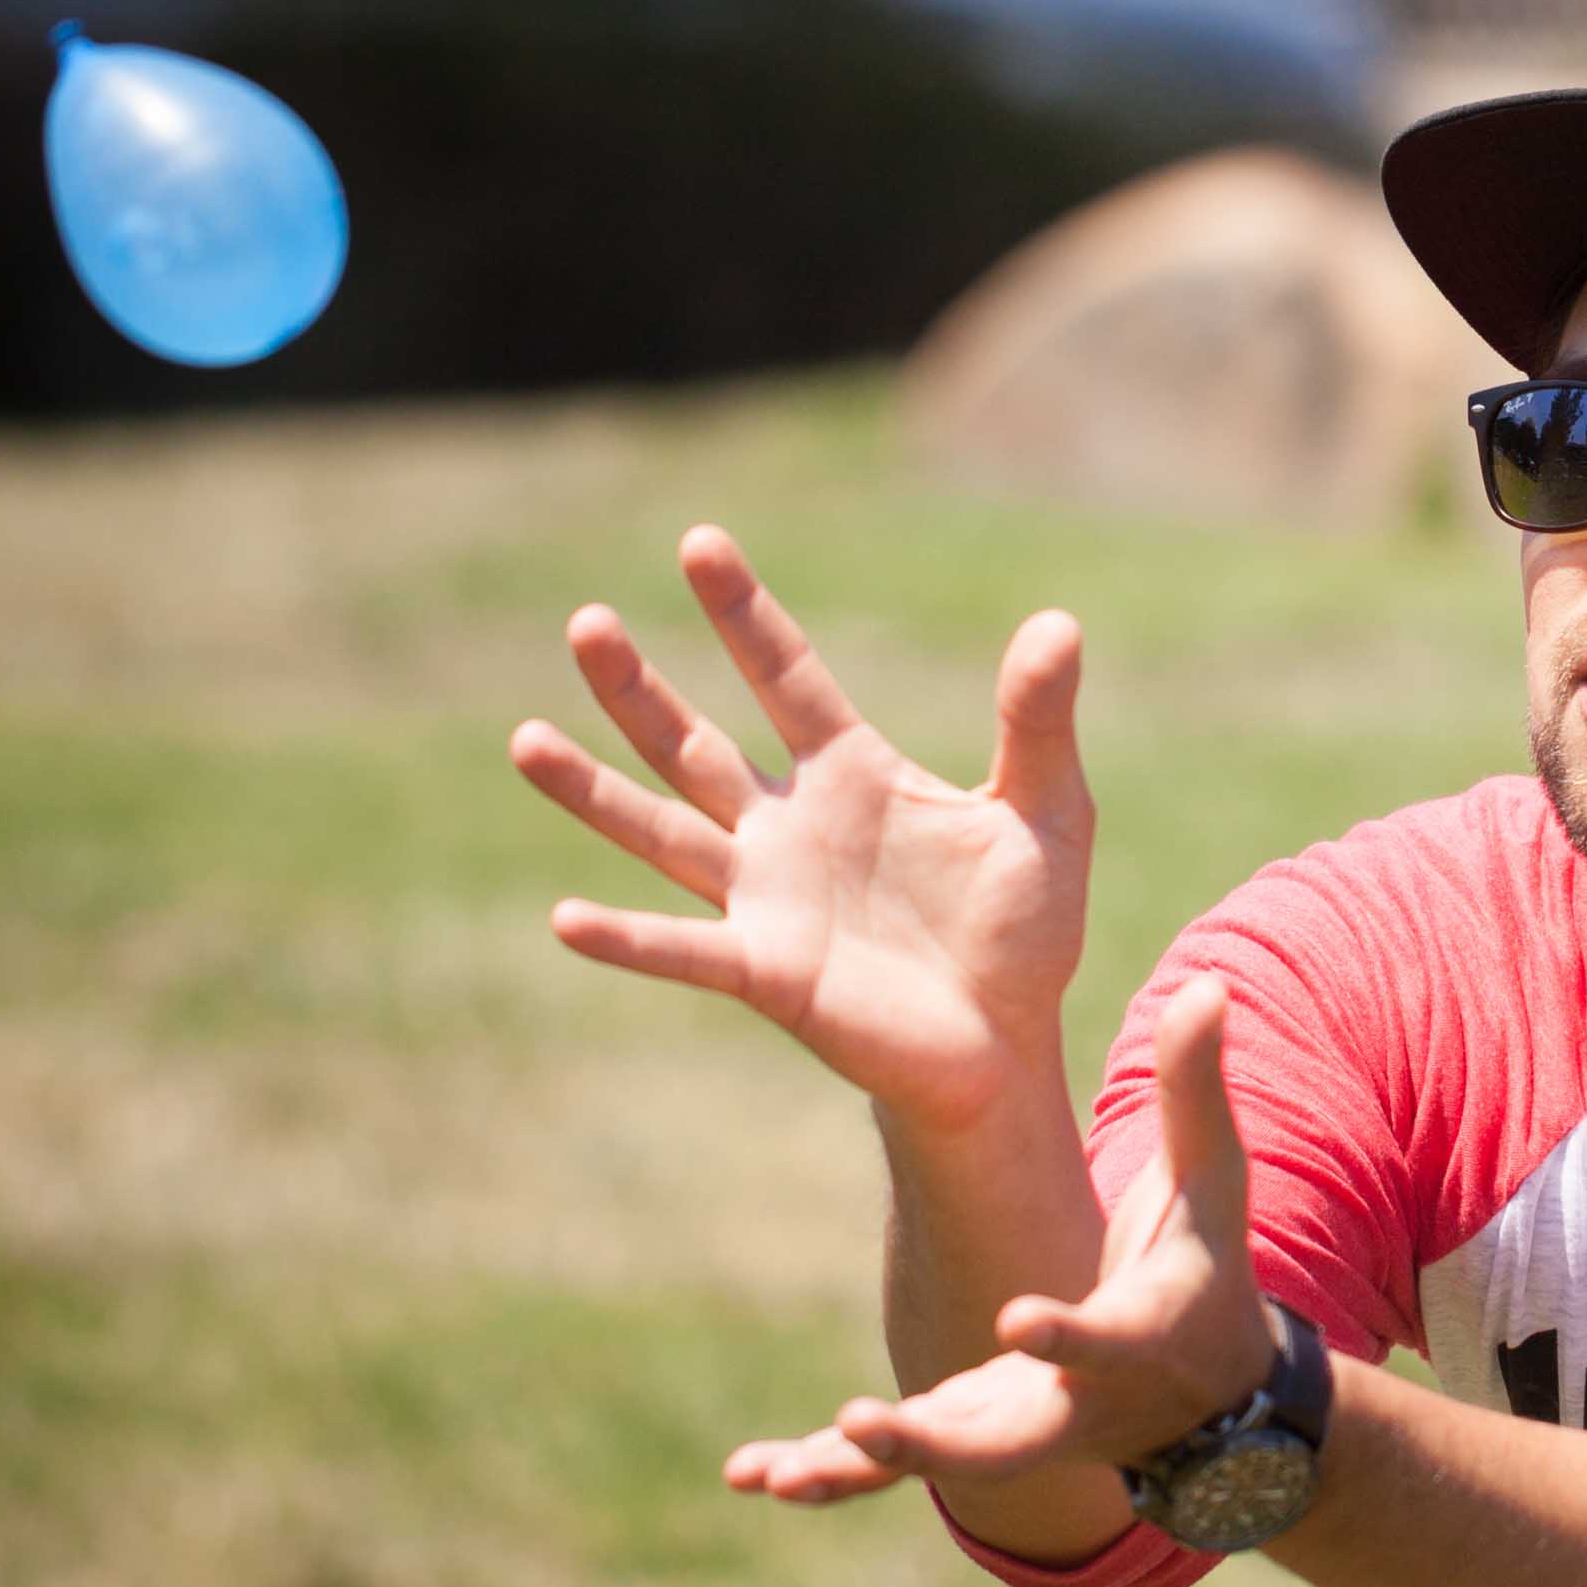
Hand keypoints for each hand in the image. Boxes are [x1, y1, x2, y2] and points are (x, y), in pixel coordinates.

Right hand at [511, 525, 1089, 1134]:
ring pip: (662, 831)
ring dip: (595, 791)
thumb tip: (1060, 625)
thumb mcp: (1047, 814)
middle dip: (639, 687)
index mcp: (854, 774)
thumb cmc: (1023, 928)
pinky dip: (628, 939)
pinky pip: (684, 950)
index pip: (788, 676)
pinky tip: (567, 919)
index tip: (699, 542)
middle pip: (694, 743)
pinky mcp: (767, 973)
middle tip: (586, 622)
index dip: (745, 614)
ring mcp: (767, 899)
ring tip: (526, 739)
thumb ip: (1037, 724)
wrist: (1007, 1044)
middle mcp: (790, 827)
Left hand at [723, 976, 1275, 1506]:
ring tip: (779, 1473)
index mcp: (1136, 1337)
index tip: (1016, 1322)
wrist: (1205, 1390)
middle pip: (1003, 1438)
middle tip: (862, 1422)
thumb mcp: (1210, 1183)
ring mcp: (1017, 1428)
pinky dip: (829, 1474)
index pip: (1100, 1341)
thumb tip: (1206, 982)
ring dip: (859, 1466)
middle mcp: (1073, 1404)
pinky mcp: (971, 1438)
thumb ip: (1195, 1091)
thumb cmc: (1203, 1264)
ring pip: (937, 1464)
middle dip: (932, 1438)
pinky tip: (750, 1473)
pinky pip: (895, 1470)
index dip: (1062, 1337)